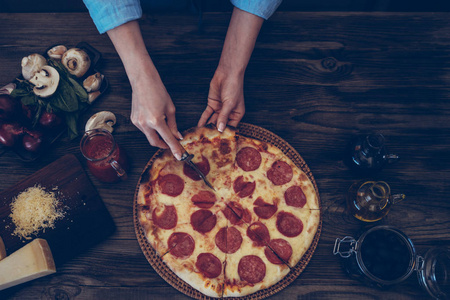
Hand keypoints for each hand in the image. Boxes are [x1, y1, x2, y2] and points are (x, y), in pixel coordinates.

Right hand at [107, 21, 183, 159]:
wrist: (142, 80)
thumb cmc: (157, 90)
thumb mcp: (170, 108)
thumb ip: (174, 125)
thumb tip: (178, 136)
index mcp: (156, 121)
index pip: (168, 139)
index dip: (175, 148)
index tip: (180, 156)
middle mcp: (144, 123)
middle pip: (155, 142)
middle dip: (164, 146)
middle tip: (172, 145)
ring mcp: (137, 122)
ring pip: (149, 136)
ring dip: (158, 136)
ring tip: (164, 128)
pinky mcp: (133, 120)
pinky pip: (144, 130)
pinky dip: (151, 130)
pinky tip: (155, 122)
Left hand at [197, 7, 262, 130]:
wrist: (227, 73)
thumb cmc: (234, 87)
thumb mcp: (230, 103)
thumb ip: (224, 117)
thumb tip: (221, 129)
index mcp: (237, 114)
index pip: (230, 127)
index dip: (225, 134)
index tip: (219, 143)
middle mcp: (228, 113)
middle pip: (220, 125)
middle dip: (214, 132)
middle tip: (208, 141)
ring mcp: (219, 109)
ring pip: (212, 121)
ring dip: (207, 127)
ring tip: (201, 136)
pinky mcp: (212, 104)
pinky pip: (207, 114)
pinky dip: (203, 120)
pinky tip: (199, 126)